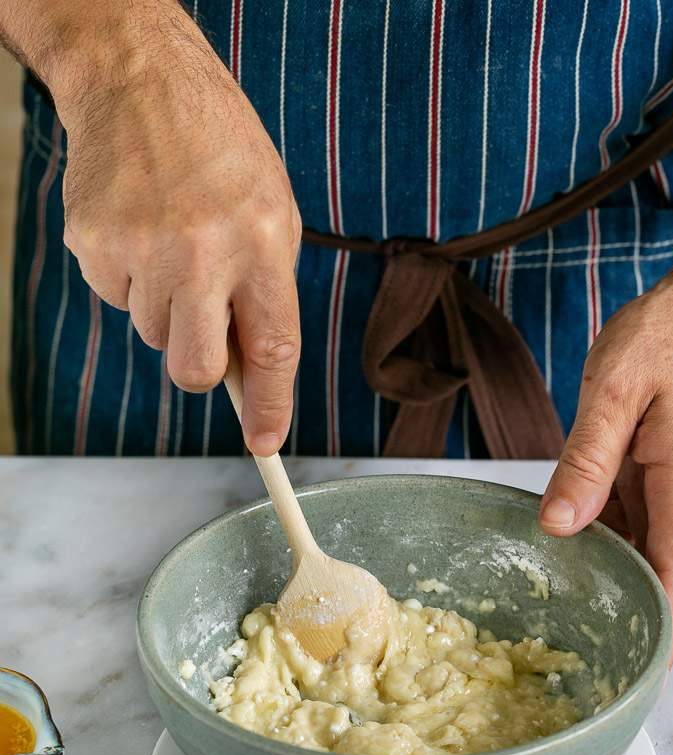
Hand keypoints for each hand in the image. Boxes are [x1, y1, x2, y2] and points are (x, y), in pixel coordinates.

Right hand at [54, 10, 300, 453]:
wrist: (142, 83)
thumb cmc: (221, 155)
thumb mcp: (273, 215)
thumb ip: (266, 294)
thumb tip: (250, 374)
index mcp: (263, 243)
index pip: (273, 349)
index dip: (271, 406)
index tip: (266, 444)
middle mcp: (202, 252)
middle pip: (195, 370)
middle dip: (201, 368)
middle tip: (203, 329)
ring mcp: (141, 249)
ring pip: (152, 336)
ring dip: (165, 309)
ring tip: (173, 246)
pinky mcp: (92, 244)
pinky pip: (116, 301)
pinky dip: (130, 281)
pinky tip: (141, 232)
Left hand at [538, 260, 672, 663]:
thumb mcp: (618, 389)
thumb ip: (587, 461)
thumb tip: (559, 526)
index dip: (665, 632)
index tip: (645, 679)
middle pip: (662, 571)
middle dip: (632, 616)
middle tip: (584, 659)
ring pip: (648, 542)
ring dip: (616, 574)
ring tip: (566, 613)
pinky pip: (642, 511)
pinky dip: (611, 533)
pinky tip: (574, 541)